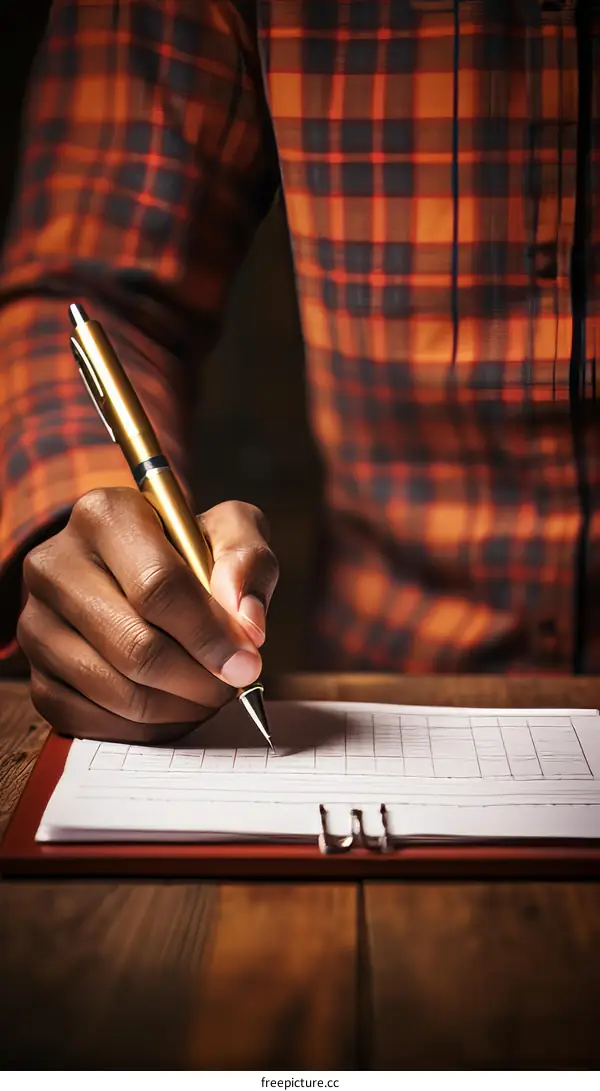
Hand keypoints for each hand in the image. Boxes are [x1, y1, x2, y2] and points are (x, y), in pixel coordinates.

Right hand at [17, 488, 278, 742]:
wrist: (137, 572)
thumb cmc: (189, 551)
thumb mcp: (229, 532)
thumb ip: (248, 563)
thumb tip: (247, 624)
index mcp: (104, 516)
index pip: (158, 587)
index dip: (210, 634)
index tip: (248, 662)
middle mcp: (55, 565)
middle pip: (137, 647)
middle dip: (199, 679)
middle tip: (233, 684)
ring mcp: (36, 622)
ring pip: (116, 691)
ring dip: (178, 707)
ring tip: (210, 693)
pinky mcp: (35, 673)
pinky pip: (92, 720)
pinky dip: (145, 728)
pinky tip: (174, 707)